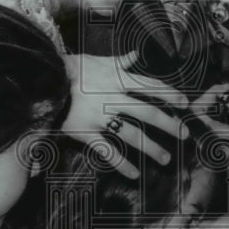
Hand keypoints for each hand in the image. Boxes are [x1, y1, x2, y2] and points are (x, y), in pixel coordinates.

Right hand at [62, 52, 187, 177]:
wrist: (43, 80)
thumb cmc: (70, 69)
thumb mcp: (96, 60)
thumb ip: (119, 61)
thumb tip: (135, 54)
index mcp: (117, 78)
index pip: (151, 85)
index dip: (170, 94)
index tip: (185, 104)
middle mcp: (113, 97)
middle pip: (148, 112)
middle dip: (169, 124)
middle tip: (185, 134)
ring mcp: (99, 116)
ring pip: (132, 134)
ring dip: (152, 148)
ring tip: (166, 159)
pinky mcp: (85, 132)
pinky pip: (107, 151)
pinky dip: (122, 164)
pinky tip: (135, 174)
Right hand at [190, 83, 228, 174]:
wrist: (174, 126)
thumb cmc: (191, 111)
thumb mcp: (201, 99)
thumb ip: (218, 91)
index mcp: (201, 125)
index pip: (219, 131)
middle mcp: (204, 141)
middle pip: (225, 153)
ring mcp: (206, 152)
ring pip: (226, 163)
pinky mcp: (209, 159)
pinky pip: (224, 168)